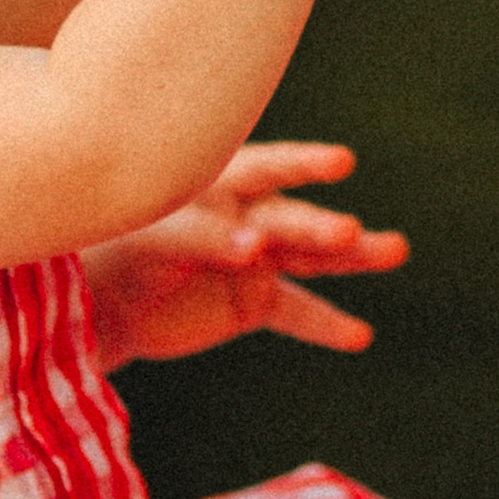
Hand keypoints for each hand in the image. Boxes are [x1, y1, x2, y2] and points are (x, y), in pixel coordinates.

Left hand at [84, 142, 402, 368]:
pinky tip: (359, 336)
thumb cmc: (121, 247)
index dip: (302, 165)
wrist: (104, 299)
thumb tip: (255, 246)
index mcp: (221, 182)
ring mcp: (260, 257)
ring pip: (313, 255)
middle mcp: (250, 213)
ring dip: (353, 256)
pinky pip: (299, 311)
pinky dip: (327, 325)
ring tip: (394, 249)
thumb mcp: (155, 239)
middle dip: (320, 228)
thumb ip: (204, 239)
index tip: (341, 163)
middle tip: (349, 233)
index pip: (265, 168)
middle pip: (291, 220)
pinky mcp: (258, 299)